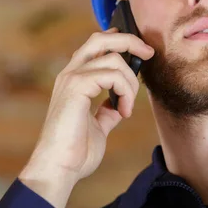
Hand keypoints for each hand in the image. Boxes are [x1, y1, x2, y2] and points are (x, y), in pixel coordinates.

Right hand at [19, 28, 153, 207]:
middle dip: (130, 41)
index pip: (97, 44)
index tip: (141, 52)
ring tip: (127, 107)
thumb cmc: (75, 152)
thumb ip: (106, 111)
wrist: (58, 169)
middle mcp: (70, 73)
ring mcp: (72, 78)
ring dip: (130, 82)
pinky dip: (125, 92)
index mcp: (74, 79)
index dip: (120, 40)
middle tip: (149, 54)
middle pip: (102, 38)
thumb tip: (118, 104)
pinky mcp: (76, 87)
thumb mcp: (98, 126)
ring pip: (113, 58)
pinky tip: (123, 112)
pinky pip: (112, 75)